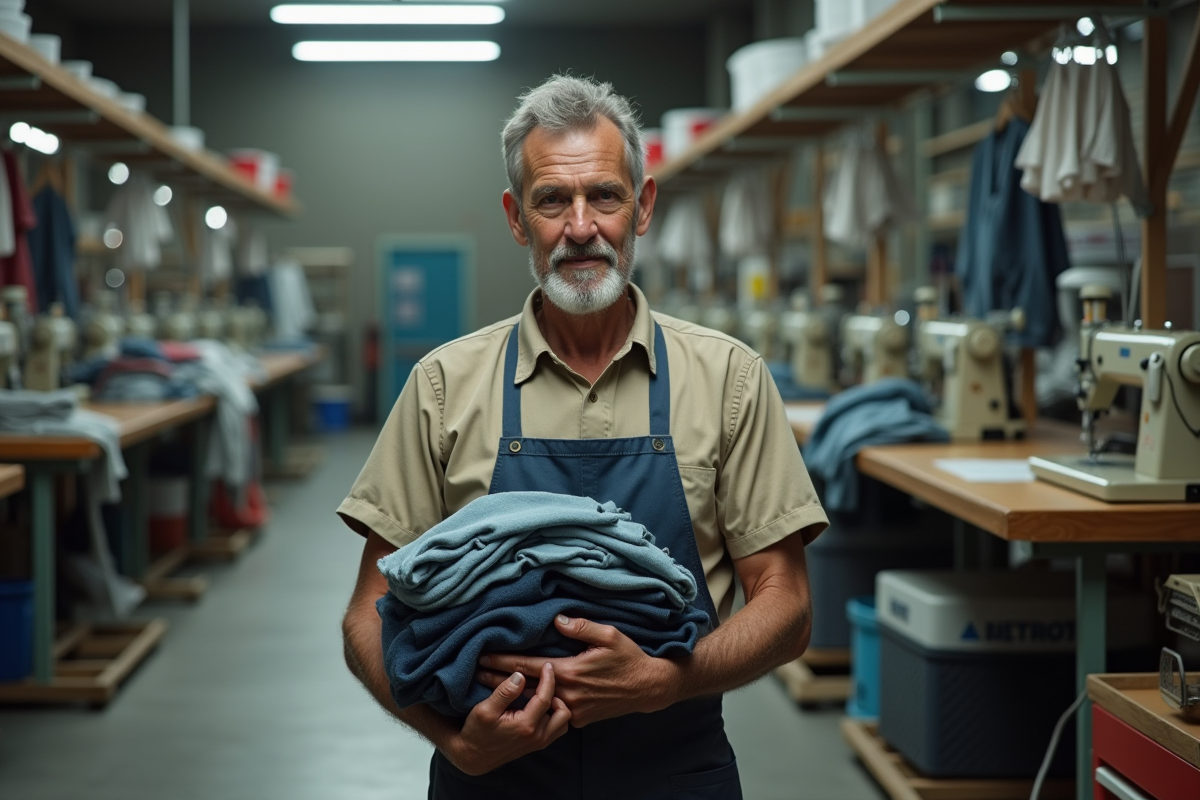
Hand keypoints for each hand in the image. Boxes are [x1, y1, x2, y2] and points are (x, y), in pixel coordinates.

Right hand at [445, 662, 571, 775]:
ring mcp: (539, 743)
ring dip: (557, 706)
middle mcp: (537, 736)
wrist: (474, 757)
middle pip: (563, 712)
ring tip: (542, 695)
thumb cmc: (477, 731)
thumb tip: (521, 675)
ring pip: (563, 721)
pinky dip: (555, 716)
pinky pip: (557, 729)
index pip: (545, 698)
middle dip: (557, 694)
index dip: (548, 679)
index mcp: (525, 726)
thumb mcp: (485, 710)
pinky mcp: (538, 744)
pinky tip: (541, 707)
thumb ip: (505, 692)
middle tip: (543, 684)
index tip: (547, 665)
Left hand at [476, 615, 680, 727]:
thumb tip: (557, 620)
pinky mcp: (580, 719)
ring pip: (537, 702)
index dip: (501, 661)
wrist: (648, 688)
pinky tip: (526, 699)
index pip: (526, 666)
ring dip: (516, 695)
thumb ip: (581, 627)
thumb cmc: (629, 658)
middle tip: (473, 672)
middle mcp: (567, 694)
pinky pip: (555, 711)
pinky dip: (540, 704)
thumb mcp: (609, 635)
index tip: (481, 656)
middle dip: (497, 679)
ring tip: (492, 686)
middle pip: (524, 687)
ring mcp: (573, 710)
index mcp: (569, 672)